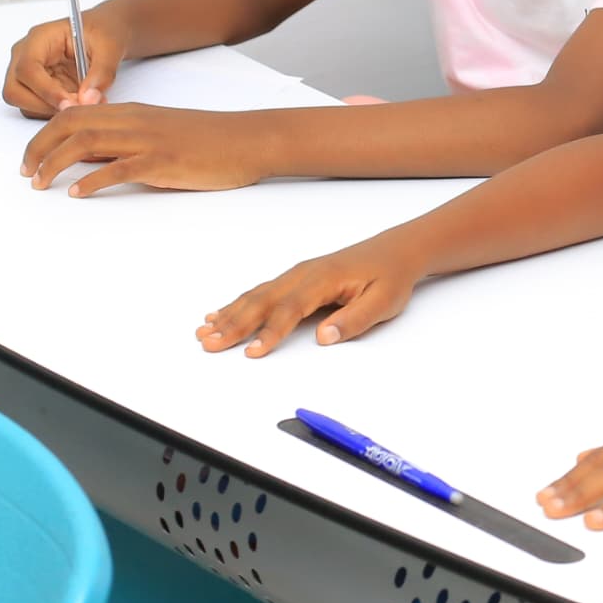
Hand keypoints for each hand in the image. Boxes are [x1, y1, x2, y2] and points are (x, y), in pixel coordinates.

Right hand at [1, 12, 126, 116]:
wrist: (107, 33)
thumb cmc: (105, 31)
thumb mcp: (111, 47)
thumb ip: (102, 73)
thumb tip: (88, 100)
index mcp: (39, 38)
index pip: (27, 68)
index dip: (45, 90)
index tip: (69, 103)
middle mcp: (26, 55)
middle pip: (14, 90)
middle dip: (44, 105)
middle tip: (78, 107)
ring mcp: (29, 72)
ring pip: (23, 102)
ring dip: (52, 110)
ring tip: (85, 103)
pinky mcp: (38, 87)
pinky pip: (37, 107)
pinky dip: (56, 112)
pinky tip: (80, 103)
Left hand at [21, 103, 266, 195]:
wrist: (248, 139)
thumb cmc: (209, 140)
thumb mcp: (159, 134)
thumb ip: (125, 143)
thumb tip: (89, 161)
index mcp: (131, 113)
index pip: (73, 114)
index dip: (43, 135)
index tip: (29, 157)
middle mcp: (134, 121)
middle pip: (70, 125)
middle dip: (38, 147)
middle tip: (25, 172)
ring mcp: (148, 140)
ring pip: (87, 143)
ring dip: (56, 163)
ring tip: (41, 183)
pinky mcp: (164, 161)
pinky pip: (120, 168)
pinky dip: (93, 181)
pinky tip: (79, 193)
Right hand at [197, 239, 423, 356]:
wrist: (398, 250)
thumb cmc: (391, 276)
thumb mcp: (384, 302)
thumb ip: (354, 320)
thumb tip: (324, 337)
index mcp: (324, 279)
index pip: (290, 309)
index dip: (270, 332)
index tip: (252, 352)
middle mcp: (304, 274)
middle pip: (263, 301)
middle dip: (234, 324)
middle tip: (208, 343)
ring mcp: (298, 275)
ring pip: (257, 296)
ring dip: (230, 314)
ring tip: (204, 332)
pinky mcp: (297, 279)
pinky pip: (262, 291)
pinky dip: (239, 304)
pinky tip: (220, 314)